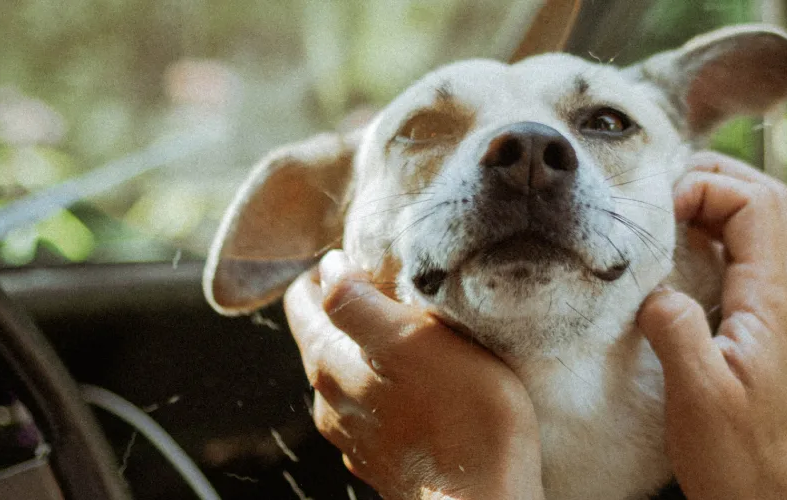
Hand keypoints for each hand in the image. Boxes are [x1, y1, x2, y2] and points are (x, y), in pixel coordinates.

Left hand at [286, 251, 544, 499]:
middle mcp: (329, 402)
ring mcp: (354, 437)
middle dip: (353, 311)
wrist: (485, 498)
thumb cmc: (460, 412)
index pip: (301, 300)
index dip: (329, 272)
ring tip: (417, 341)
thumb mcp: (411, 338)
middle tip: (398, 294)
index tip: (367, 260)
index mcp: (328, 362)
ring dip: (374, 354)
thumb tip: (330, 268)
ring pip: (350, 377)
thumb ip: (357, 302)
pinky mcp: (383, 461)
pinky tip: (424, 390)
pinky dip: (391, 392)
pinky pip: (375, 413)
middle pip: (325, 337)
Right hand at [636, 152, 786, 498]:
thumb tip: (655, 288)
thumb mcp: (698, 396)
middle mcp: (780, 297)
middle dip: (714, 180)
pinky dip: (708, 240)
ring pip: (756, 227)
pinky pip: (740, 260)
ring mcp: (772, 311)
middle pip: (765, 200)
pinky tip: (671, 261)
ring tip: (662, 219)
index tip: (660, 213)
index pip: (758, 203)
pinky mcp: (756, 328)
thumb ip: (677, 332)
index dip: (708, 188)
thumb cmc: (737, 460)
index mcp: (772, 303)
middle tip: (660, 197)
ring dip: (712, 207)